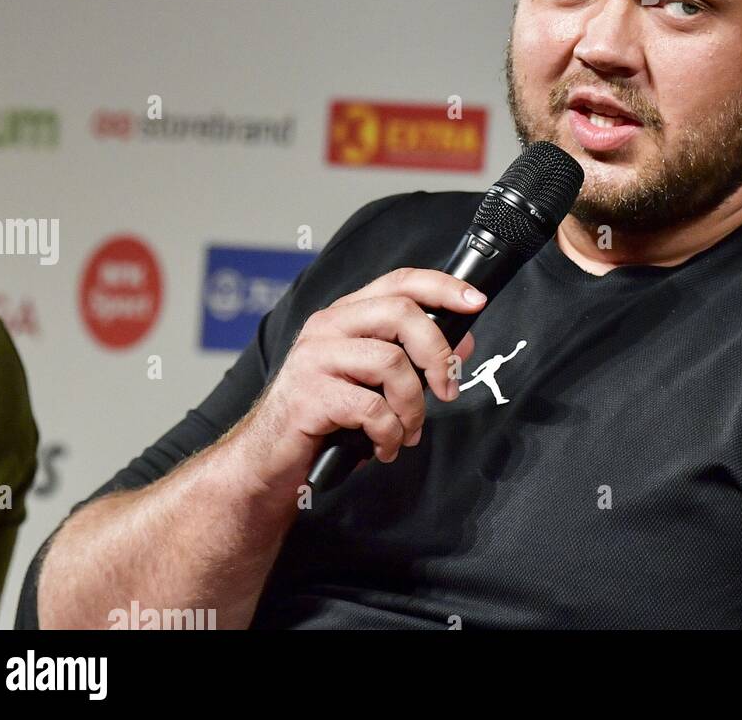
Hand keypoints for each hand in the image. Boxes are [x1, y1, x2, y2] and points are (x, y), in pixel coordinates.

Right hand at [230, 268, 483, 494]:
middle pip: (401, 313)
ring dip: (413, 405)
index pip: (400, 281)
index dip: (442, 286)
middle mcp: (328, 326)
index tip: (475, 301)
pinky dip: (389, 433)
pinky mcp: (308, 396)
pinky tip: (384, 447)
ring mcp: (314, 358)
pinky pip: (371, 408)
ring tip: (407, 431)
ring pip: (391, 362)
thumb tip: (463, 341)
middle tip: (448, 389)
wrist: (266, 461)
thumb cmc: (324, 416)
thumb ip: (413, 358)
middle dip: (437, 353)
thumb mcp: (372, 381)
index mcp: (345, 315)